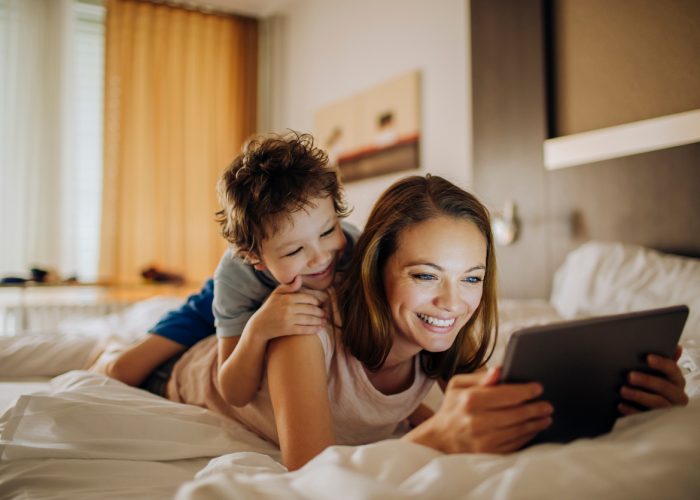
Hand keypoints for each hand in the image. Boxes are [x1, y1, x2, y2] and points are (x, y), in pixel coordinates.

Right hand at [243, 275, 328, 342]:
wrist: (259, 325)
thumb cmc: (270, 308)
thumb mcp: (276, 294)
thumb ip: (289, 286)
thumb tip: (299, 277)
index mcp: (287, 298)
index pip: (307, 298)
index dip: (316, 301)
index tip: (320, 304)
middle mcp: (288, 308)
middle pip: (310, 309)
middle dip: (320, 312)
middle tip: (325, 313)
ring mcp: (289, 319)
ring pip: (309, 319)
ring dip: (320, 321)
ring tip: (324, 321)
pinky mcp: (288, 330)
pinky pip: (305, 329)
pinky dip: (314, 329)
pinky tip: (319, 328)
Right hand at [405, 367, 552, 453]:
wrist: (441, 437)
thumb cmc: (453, 407)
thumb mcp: (459, 385)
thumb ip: (481, 377)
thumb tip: (500, 370)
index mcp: (471, 400)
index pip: (506, 394)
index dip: (526, 391)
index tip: (538, 388)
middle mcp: (477, 421)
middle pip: (516, 413)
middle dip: (535, 408)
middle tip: (547, 404)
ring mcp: (483, 439)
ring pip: (518, 430)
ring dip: (536, 423)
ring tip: (545, 416)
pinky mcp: (488, 453)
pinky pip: (515, 444)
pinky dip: (527, 436)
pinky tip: (534, 429)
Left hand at [619, 345, 688, 415]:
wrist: (650, 408)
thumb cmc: (655, 386)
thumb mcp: (660, 374)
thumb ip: (666, 361)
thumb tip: (677, 346)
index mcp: (677, 381)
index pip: (673, 370)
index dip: (661, 363)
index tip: (647, 358)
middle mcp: (677, 396)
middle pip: (665, 387)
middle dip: (647, 381)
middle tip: (630, 376)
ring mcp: (669, 410)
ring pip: (657, 403)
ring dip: (639, 395)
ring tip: (623, 390)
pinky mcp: (657, 421)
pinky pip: (646, 417)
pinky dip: (632, 411)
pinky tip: (621, 405)